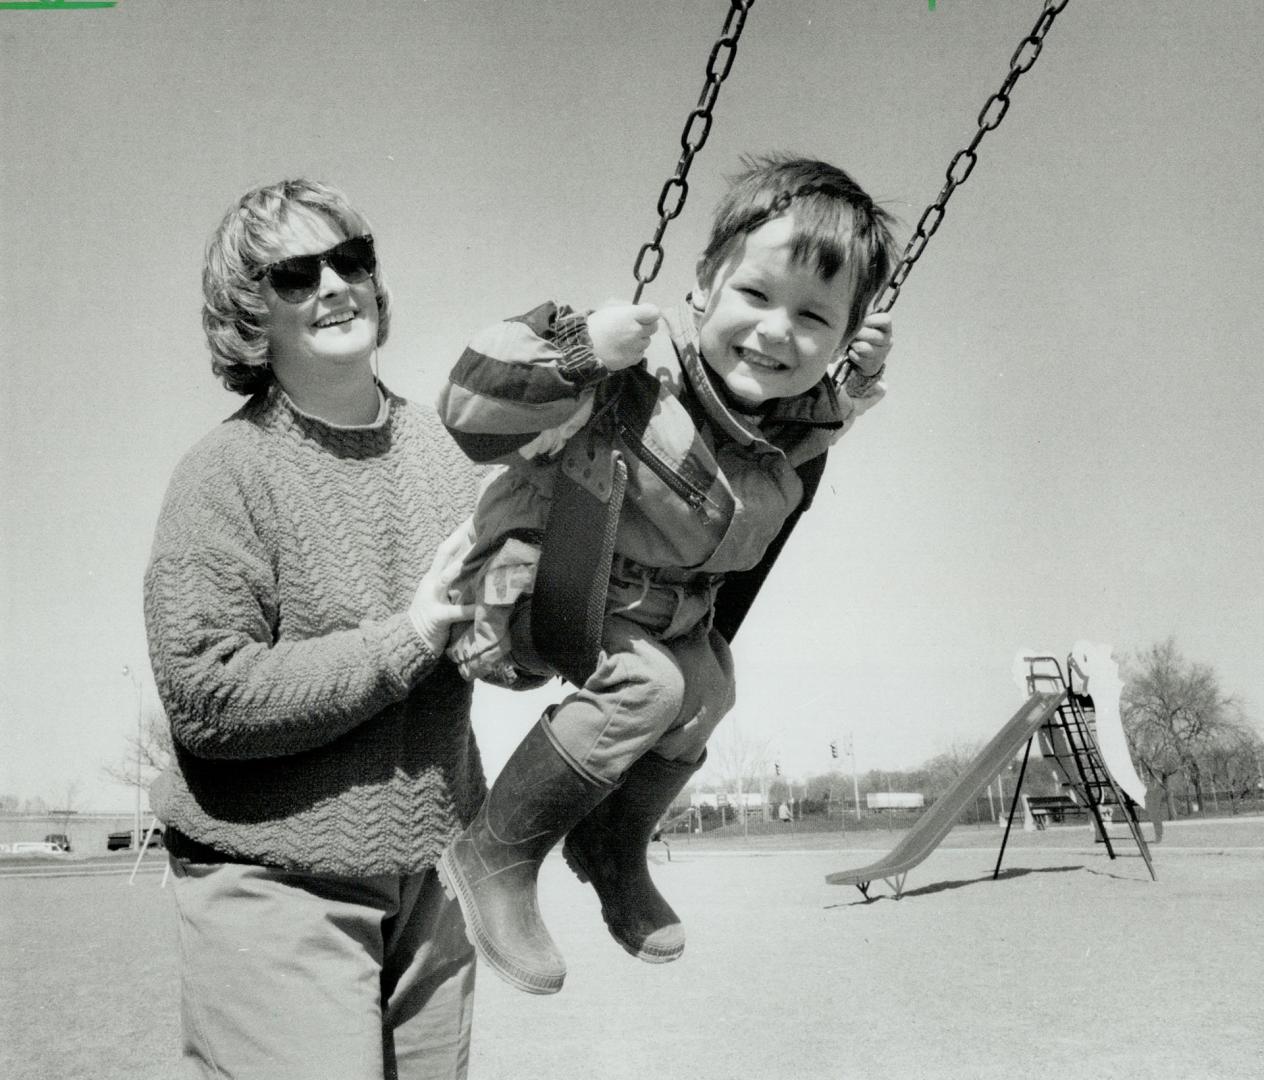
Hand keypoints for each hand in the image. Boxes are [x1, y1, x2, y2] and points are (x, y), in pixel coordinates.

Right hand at [409, 521, 475, 653]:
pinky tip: (482, 606)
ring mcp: (432, 598)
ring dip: (463, 567)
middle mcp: (431, 582)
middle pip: (445, 554)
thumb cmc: (430, 616)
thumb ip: (454, 582)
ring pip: (447, 577)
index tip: (474, 517)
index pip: (446, 548)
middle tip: (480, 525)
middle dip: (461, 539)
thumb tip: (476, 567)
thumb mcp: (440, 594)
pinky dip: (469, 608)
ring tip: (481, 556)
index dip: (459, 532)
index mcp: (433, 575)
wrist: (407, 641)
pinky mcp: (437, 617)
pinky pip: (454, 611)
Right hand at [587, 301, 660, 370]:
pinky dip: (634, 352)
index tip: (643, 314)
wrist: (583, 348)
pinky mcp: (632, 360)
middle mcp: (636, 331)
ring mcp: (635, 347)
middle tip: (633, 327)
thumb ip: (627, 309)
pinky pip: (640, 354)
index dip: (650, 313)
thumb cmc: (595, 325)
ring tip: (623, 339)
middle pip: (654, 328)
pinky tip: (622, 349)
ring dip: (639, 340)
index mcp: (630, 316)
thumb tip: (639, 311)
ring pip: (646, 341)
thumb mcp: (609, 309)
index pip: (654, 312)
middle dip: (646, 326)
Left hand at [845, 311, 892, 376]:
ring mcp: (880, 354)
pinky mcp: (872, 365)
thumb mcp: (866, 326)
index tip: (862, 321)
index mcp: (886, 328)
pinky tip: (853, 352)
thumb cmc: (863, 338)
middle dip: (858, 334)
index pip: (886, 320)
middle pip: (873, 335)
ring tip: (852, 343)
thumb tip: (855, 309)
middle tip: (853, 335)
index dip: (872, 320)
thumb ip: (864, 317)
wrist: (865, 361)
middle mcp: (887, 341)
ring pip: (863, 347)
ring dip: (854, 345)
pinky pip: (857, 357)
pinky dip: (851, 354)